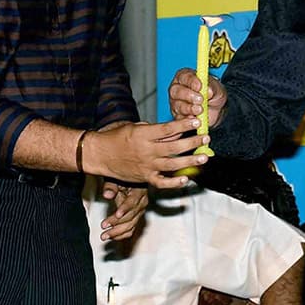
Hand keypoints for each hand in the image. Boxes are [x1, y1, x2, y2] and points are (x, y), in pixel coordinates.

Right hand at [86, 118, 211, 188]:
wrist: (98, 155)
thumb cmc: (116, 137)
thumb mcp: (135, 127)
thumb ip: (154, 129)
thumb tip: (175, 131)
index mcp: (143, 135)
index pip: (168, 129)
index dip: (184, 126)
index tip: (197, 122)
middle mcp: (146, 151)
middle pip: (174, 148)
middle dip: (193, 143)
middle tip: (206, 138)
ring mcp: (146, 166)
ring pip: (173, 165)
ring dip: (190, 161)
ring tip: (204, 157)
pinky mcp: (144, 178)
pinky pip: (162, 183)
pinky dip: (174, 183)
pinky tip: (186, 179)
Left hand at [98, 180, 148, 240]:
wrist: (129, 183)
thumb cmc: (122, 180)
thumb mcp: (115, 179)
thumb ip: (111, 186)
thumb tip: (107, 194)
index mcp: (139, 191)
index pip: (133, 202)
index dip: (125, 208)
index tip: (117, 214)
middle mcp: (142, 203)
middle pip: (132, 216)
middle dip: (117, 223)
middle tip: (104, 226)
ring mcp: (139, 212)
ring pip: (131, 225)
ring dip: (117, 232)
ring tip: (105, 235)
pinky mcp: (135, 219)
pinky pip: (130, 229)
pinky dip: (121, 235)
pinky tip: (112, 237)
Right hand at [169, 68, 226, 125]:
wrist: (217, 109)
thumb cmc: (213, 94)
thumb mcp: (217, 88)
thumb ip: (212, 87)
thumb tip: (208, 90)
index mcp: (186, 77)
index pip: (184, 77)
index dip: (191, 82)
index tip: (200, 86)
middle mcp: (178, 88)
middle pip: (176, 91)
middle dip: (189, 96)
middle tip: (200, 100)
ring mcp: (176, 102)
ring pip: (177, 105)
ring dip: (189, 108)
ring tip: (200, 110)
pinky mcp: (177, 116)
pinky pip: (179, 118)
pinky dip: (188, 119)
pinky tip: (196, 119)